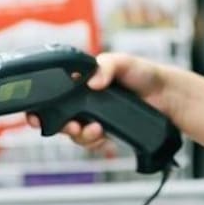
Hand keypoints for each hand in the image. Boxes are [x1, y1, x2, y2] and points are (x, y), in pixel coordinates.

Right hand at [27, 51, 173, 158]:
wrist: (167, 96)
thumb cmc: (144, 73)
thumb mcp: (123, 61)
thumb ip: (106, 66)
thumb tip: (92, 81)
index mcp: (82, 81)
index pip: (55, 94)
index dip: (42, 105)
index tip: (36, 113)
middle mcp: (84, 101)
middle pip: (59, 118)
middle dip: (58, 125)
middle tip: (69, 126)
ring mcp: (94, 118)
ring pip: (74, 133)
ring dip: (79, 134)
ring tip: (93, 129)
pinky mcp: (106, 133)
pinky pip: (91, 143)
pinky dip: (93, 141)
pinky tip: (102, 134)